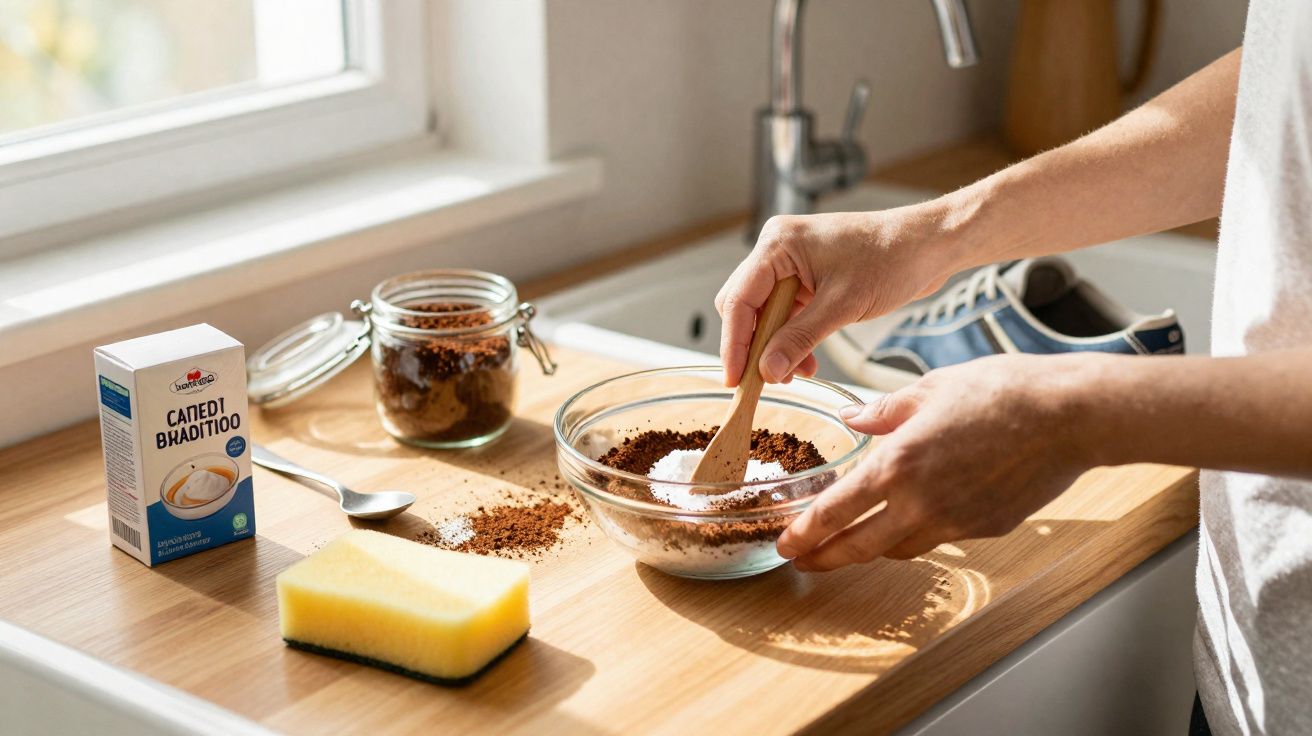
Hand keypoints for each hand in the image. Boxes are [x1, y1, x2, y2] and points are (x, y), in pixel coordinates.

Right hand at [715, 204, 962, 386]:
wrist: (930, 245)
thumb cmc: (891, 259)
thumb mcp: (842, 306)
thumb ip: (799, 339)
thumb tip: (766, 371)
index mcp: (778, 244)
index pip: (738, 299)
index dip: (734, 343)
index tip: (735, 380)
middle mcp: (778, 249)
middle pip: (745, 306)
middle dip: (755, 346)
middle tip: (763, 382)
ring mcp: (793, 262)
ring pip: (766, 313)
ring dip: (776, 346)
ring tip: (795, 375)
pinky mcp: (808, 276)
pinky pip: (787, 312)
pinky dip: (793, 338)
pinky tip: (807, 361)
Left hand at [776, 353, 1102, 570]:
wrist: (1068, 415)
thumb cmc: (1001, 391)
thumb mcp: (929, 389)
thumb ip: (884, 412)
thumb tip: (852, 416)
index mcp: (897, 464)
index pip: (836, 511)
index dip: (806, 534)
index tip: (786, 545)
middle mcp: (920, 503)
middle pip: (860, 547)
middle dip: (826, 558)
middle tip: (805, 561)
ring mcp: (955, 522)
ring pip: (900, 547)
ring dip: (873, 547)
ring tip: (857, 539)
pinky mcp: (986, 529)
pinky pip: (941, 536)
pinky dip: (922, 530)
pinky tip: (921, 514)